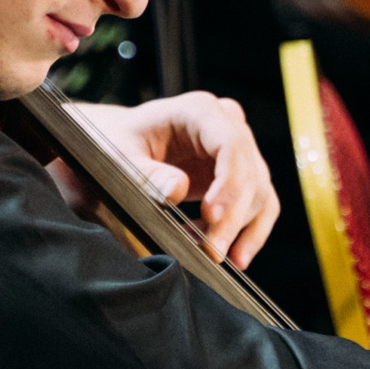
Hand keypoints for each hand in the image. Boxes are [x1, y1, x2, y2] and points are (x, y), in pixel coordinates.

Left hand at [64, 93, 281, 267]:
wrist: (110, 149)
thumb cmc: (110, 146)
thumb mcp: (115, 158)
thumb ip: (144, 174)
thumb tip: (178, 190)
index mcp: (197, 110)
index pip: (231, 143)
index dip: (229, 182)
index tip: (211, 216)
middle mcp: (226, 125)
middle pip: (250, 172)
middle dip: (233, 217)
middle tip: (210, 252)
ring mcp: (236, 152)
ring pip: (259, 194)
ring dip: (238, 230)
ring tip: (205, 255)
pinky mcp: (237, 179)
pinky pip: (259, 207)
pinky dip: (249, 234)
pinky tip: (232, 257)